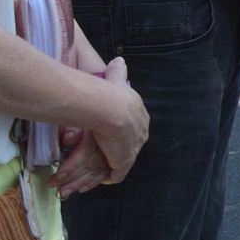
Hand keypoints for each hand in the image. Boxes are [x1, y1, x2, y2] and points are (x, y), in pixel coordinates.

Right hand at [55, 57, 144, 191]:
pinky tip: (102, 179)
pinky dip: (110, 177)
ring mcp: (133, 148)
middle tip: (105, 154)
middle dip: (119, 150)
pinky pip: (117, 174)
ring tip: (99, 170)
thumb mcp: (117, 80)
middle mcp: (140, 133)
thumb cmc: (112, 94)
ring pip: (122, 161)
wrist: (111, 109)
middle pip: (130, 144)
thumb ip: (118, 71)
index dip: (123, 132)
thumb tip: (118, 59)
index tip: (112, 134)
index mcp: (139, 116)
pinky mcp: (124, 162)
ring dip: (111, 166)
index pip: (133, 127)